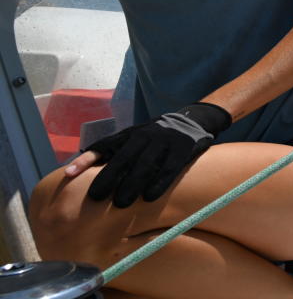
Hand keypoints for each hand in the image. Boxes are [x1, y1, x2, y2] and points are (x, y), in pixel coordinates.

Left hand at [84, 102, 230, 206]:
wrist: (192, 120)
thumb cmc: (155, 136)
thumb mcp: (133, 137)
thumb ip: (111, 150)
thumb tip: (75, 171)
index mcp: (130, 134)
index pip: (104, 146)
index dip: (86, 159)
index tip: (68, 174)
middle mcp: (146, 136)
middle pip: (123, 159)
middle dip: (109, 178)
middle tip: (97, 198)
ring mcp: (165, 141)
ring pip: (145, 165)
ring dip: (132, 184)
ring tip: (121, 203)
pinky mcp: (183, 149)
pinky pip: (169, 168)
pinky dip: (159, 183)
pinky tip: (149, 197)